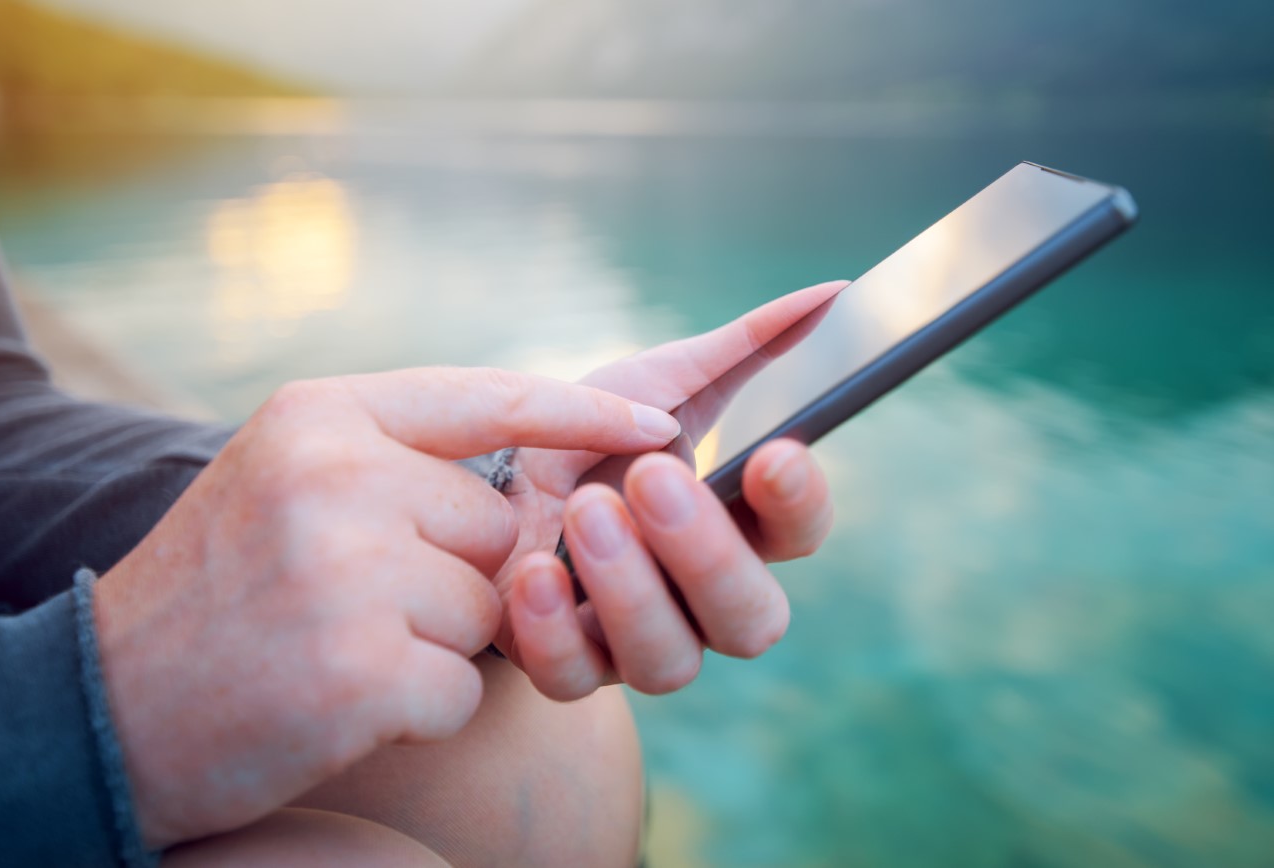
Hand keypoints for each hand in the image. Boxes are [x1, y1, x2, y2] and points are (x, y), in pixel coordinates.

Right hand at [93, 368, 679, 848]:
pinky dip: (418, 707)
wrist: (106, 703)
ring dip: (436, 645)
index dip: (584, 417)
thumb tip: (534, 474)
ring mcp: (349, 571)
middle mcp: (337, 476)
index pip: (490, 397)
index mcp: (321, 414)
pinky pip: (463, 688)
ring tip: (338, 647)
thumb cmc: (220, 587)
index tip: (662, 426)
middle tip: (359, 601)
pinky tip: (339, 702)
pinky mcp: (363, 668)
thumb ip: (399, 456)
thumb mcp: (286, 475)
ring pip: (490, 609)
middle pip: (498, 526)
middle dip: (456, 574)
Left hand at [488, 281, 844, 699]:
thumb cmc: (582, 434)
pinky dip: (554, 629)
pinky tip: (534, 570)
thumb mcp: (658, 379)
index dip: (799, 502)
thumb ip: (746, 345)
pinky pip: (571, 678)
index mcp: (736, 530)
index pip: (800, 533)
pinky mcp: (562, 666)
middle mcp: (699, 601)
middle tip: (651, 477)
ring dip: (631, 585)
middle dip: (707, 553)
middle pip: (752, 619)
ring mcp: (633, 644)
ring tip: (585, 510)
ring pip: (670, 662)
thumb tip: (835, 291)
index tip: (774, 451)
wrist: (479, 481)